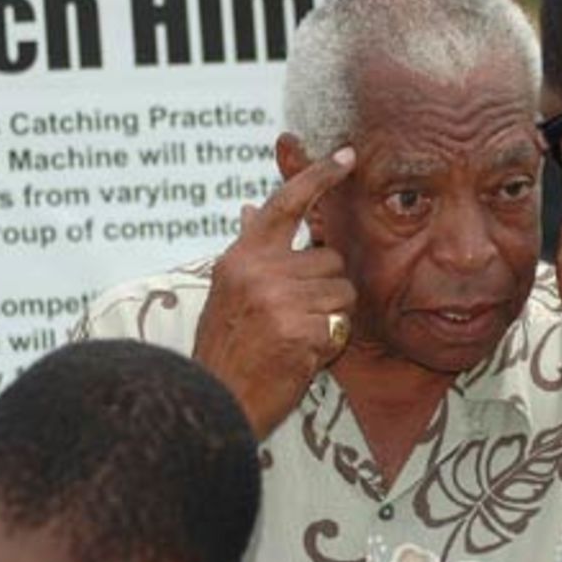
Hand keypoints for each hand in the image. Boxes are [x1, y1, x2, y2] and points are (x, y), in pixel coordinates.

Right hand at [194, 148, 357, 438]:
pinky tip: (300, 357)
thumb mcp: (227, 290)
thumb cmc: (225, 347)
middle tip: (295, 317)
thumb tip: (250, 208)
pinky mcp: (300, 332)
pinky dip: (329, 345)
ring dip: (331, 317)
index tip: (347, 156)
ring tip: (296, 337)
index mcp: (242, 257)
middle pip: (331, 259)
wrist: (214, 405)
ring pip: (343, 292)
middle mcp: (259, 272)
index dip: (318, 176)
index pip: (285, 204)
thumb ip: (248, 248)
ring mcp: (280, 301)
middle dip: (326, 288)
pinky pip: (341, 325)